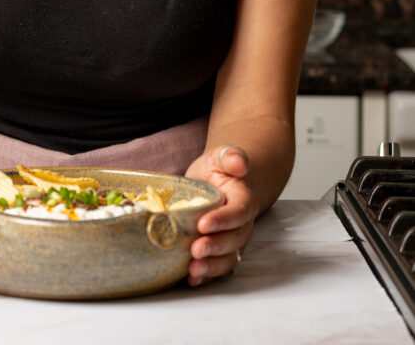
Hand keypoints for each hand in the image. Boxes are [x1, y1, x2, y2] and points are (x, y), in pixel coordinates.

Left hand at [184, 144, 256, 286]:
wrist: (214, 183)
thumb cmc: (216, 170)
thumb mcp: (219, 157)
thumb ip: (230, 157)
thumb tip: (240, 164)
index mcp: (244, 200)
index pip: (240, 212)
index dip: (224, 220)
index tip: (204, 223)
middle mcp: (242, 224)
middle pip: (235, 239)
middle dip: (216, 247)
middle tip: (196, 249)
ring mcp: (232, 241)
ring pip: (229, 258)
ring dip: (212, 267)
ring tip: (193, 269)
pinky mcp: (220, 252)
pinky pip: (217, 268)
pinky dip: (206, 276)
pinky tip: (192, 278)